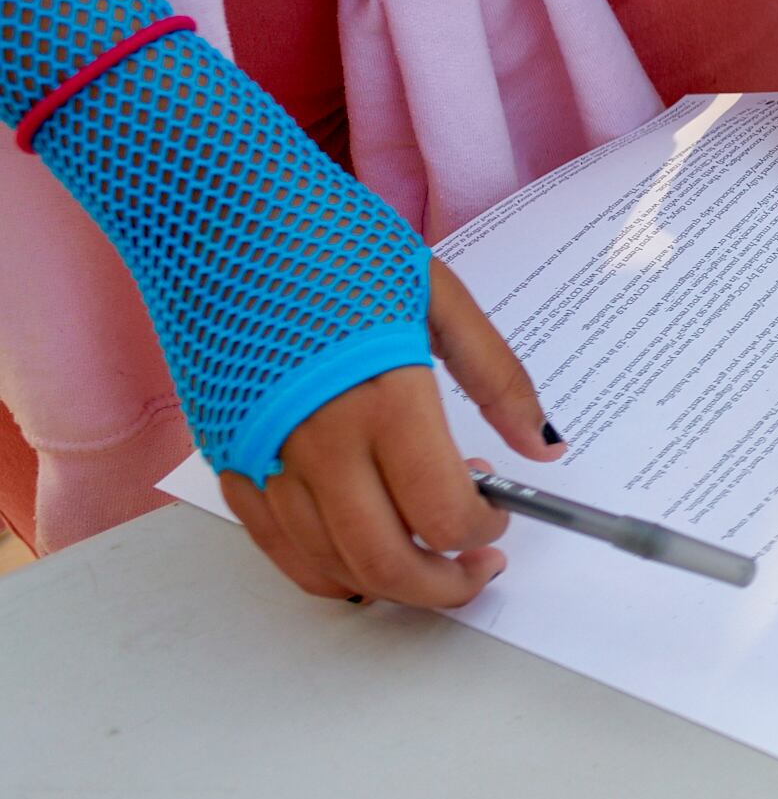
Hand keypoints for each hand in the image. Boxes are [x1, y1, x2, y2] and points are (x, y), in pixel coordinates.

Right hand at [217, 264, 558, 607]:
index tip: (503, 518)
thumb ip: (497, 377)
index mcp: (381, 397)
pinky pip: (275, 545)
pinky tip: (363, 549)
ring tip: (426, 554)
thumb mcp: (437, 294)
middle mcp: (312, 442)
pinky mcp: (222, 460)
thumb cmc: (331, 239)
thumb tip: (544, 446)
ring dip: (388, 582)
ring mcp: (259, 458)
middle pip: (385, 563)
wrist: (211, 212)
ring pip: (327, 567)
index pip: (442, 512)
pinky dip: (325, 566)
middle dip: (444, 585)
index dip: (484, 532)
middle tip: (477, 568)